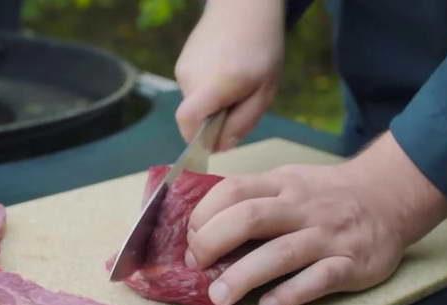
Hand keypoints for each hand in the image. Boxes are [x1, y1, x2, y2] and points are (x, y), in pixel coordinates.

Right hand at [175, 0, 284, 149]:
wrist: (244, 7)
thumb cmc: (262, 49)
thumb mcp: (265, 91)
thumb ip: (243, 122)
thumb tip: (220, 148)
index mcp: (217, 83)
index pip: (188, 121)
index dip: (195, 140)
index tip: (212, 145)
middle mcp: (193, 77)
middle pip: (195, 118)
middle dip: (214, 121)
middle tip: (240, 102)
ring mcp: (183, 69)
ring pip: (195, 104)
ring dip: (213, 104)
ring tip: (235, 82)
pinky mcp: (181, 64)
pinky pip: (193, 90)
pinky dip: (208, 90)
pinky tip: (224, 71)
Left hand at [184, 132, 446, 304]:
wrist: (390, 195)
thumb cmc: (325, 193)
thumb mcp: (288, 180)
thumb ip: (252, 197)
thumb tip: (200, 224)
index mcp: (281, 184)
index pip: (233, 191)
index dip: (204, 215)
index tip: (190, 239)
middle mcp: (302, 207)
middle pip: (249, 218)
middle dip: (213, 243)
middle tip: (195, 265)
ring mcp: (328, 235)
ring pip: (280, 253)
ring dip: (243, 276)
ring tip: (219, 297)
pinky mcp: (353, 263)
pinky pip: (319, 280)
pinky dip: (291, 294)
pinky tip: (268, 304)